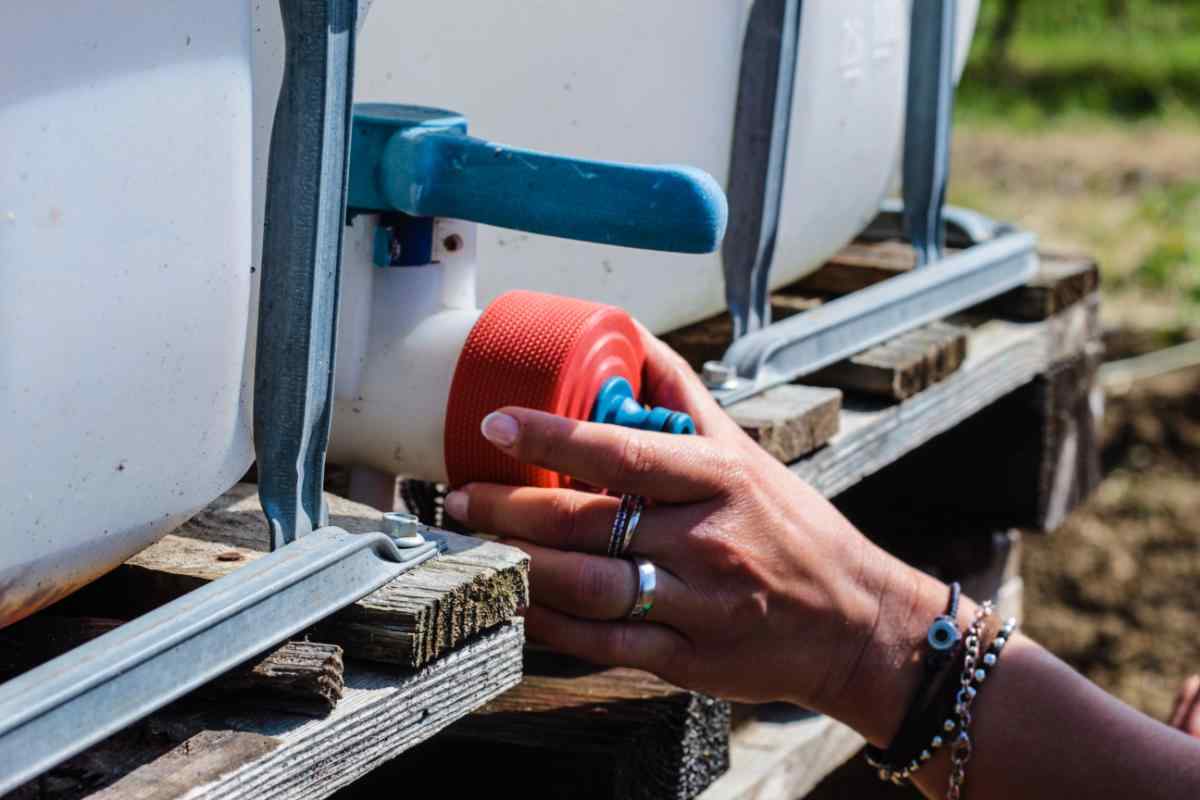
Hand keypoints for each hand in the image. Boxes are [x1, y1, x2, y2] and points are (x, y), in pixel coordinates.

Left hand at [444, 325, 945, 739]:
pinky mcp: (686, 658)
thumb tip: (630, 338)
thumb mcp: (746, 453)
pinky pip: (601, 643)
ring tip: (477, 545)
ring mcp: (696, 605)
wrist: (854, 622)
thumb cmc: (791, 528)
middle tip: (461, 498)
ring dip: (518, 566)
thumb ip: (683, 396)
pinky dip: (549, 623)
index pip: (623, 451)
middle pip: (586, 525)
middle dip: (508, 510)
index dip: (552, 438)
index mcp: (719, 480)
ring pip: (584, 587)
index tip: (496, 425)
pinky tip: (519, 600)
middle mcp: (706, 541)